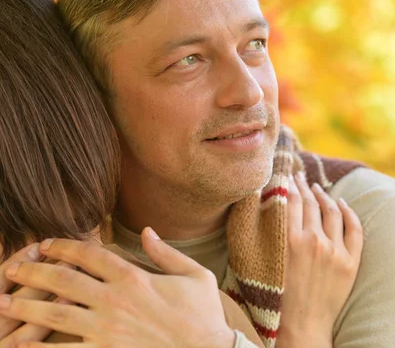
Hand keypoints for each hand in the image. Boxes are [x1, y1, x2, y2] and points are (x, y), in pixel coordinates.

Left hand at [0, 230, 234, 347]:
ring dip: (26, 307)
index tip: (46, 244)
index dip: (63, 246)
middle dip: (34, 272)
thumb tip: (146, 230)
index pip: (89, 254)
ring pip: (56, 314)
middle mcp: (114, 300)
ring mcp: (107, 330)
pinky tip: (21, 346)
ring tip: (3, 302)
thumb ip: (166, 252)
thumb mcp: (195, 275)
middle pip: (63, 281)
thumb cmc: (203, 314)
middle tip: (12, 268)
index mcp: (134, 277)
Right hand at [277, 173, 363, 346]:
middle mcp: (313, 241)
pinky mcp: (350, 262)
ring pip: (332, 211)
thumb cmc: (274, 299)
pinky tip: (343, 203)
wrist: (300, 329)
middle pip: (311, 203)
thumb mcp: (260, 264)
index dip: (289, 185)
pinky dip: (349, 212)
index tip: (287, 176)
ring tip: (318, 188)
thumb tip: (260, 209)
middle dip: (304, 186)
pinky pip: (354, 229)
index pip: (291, 201)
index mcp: (288, 241)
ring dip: (324, 196)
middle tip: (300, 176)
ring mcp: (335, 251)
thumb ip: (261, 236)